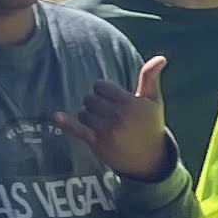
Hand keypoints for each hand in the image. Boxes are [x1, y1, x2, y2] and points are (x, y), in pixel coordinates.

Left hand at [55, 54, 170, 178]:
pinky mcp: (97, 143)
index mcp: (130, 102)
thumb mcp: (154, 101)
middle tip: (113, 117)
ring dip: (90, 118)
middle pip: (89, 98)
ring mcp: (106, 130)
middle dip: (97, 105)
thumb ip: (150, 77)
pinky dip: (66, 123)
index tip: (117, 103)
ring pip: (83, 113)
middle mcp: (117, 115)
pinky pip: (78, 129)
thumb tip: (161, 57)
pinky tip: (57, 116)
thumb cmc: (151, 125)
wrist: (149, 160)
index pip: (100, 86)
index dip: (105, 92)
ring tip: (107, 128)